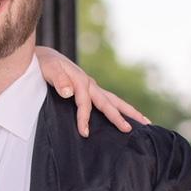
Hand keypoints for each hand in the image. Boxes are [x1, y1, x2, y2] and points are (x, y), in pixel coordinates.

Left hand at [34, 46, 151, 137]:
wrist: (45, 57)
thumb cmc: (45, 65)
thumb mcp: (48, 69)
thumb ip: (58, 80)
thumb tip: (69, 92)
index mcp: (81, 81)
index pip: (86, 104)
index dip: (85, 118)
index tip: (85, 132)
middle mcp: (90, 84)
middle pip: (109, 102)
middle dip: (120, 116)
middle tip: (130, 130)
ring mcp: (92, 87)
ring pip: (113, 101)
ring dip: (129, 111)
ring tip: (145, 122)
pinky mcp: (91, 90)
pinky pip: (107, 101)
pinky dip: (119, 109)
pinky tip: (126, 118)